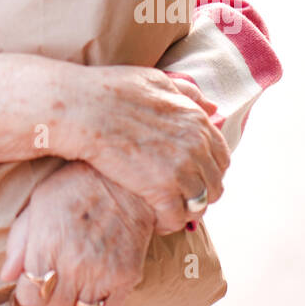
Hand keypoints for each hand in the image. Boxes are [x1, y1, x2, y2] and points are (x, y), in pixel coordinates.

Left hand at [0, 161, 154, 305]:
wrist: (123, 180)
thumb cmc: (76, 186)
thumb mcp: (37, 205)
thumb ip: (18, 242)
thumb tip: (6, 275)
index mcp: (46, 247)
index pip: (30, 297)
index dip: (27, 302)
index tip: (31, 299)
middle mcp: (73, 266)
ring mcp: (101, 274)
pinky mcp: (126, 277)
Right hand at [54, 61, 228, 234]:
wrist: (83, 108)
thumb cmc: (112, 91)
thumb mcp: (156, 81)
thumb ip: (187, 94)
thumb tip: (211, 108)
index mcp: (197, 120)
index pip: (221, 156)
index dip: (208, 170)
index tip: (192, 177)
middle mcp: (197, 145)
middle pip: (215, 183)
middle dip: (201, 193)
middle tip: (179, 198)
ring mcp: (182, 169)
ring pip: (200, 204)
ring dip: (186, 211)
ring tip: (167, 212)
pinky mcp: (162, 190)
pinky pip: (177, 218)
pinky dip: (168, 223)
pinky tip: (155, 222)